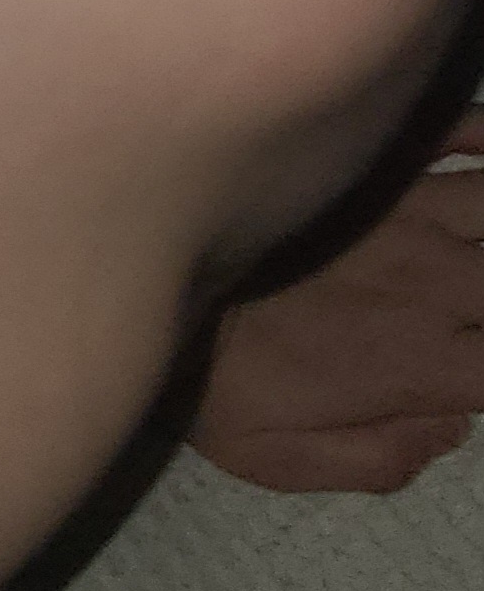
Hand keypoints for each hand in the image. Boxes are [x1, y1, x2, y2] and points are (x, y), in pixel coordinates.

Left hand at [190, 115, 483, 491]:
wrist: (141, 276)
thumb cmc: (208, 377)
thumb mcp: (282, 456)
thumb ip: (383, 457)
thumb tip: (450, 427)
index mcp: (423, 361)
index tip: (478, 361)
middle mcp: (435, 281)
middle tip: (477, 299)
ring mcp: (406, 210)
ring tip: (483, 246)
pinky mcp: (371, 164)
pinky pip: (454, 132)